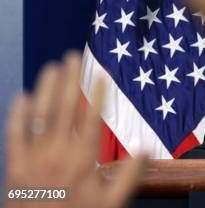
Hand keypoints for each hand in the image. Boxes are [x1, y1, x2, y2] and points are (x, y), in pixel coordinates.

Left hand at [5, 52, 144, 207]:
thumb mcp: (112, 204)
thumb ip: (129, 176)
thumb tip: (145, 149)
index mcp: (82, 161)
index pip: (90, 119)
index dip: (97, 94)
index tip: (100, 74)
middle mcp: (57, 154)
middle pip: (63, 109)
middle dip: (68, 81)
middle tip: (72, 57)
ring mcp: (33, 159)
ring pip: (39, 116)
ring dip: (45, 89)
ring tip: (51, 68)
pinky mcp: (14, 168)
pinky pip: (15, 135)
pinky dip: (17, 115)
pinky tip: (21, 97)